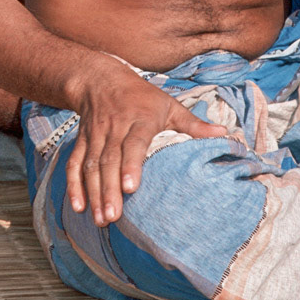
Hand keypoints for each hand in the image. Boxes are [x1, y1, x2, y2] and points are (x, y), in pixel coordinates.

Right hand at [66, 67, 224, 226]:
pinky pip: (74, 164)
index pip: (134, 143)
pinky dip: (74, 185)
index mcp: (139, 118)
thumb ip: (194, 123)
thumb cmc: (142, 96)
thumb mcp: (169, 104)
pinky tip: (77, 207)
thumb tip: (225, 134)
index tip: (131, 188)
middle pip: (110, 160)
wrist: (101, 79)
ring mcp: (96, 136)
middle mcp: (114, 128)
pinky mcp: (83, 142)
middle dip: (110, 190)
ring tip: (101, 220)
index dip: (131, 164)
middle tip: (114, 217)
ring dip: (94, 193)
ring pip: (91, 165)